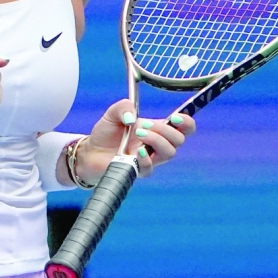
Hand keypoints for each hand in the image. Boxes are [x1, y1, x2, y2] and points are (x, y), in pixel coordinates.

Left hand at [73, 100, 195, 184]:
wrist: (90, 151)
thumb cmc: (105, 133)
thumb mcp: (113, 113)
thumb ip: (124, 106)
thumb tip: (133, 118)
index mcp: (156, 129)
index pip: (183, 127)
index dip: (187, 122)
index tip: (176, 117)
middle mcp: (156, 144)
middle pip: (179, 140)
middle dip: (165, 129)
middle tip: (144, 125)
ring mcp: (150, 158)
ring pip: (169, 153)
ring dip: (157, 140)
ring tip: (138, 133)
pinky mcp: (139, 170)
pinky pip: (150, 167)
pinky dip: (145, 158)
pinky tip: (135, 151)